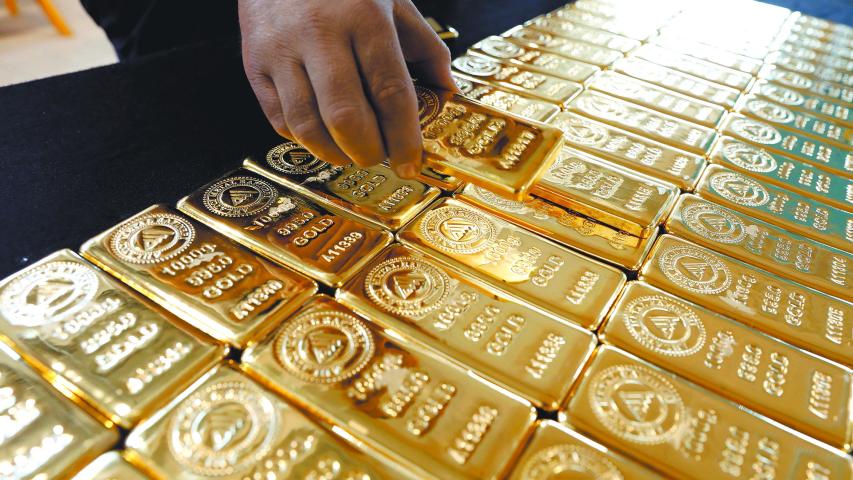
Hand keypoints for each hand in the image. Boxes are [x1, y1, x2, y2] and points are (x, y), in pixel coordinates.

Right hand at [238, 0, 454, 177]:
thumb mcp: (394, 2)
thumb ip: (425, 48)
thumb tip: (445, 93)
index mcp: (364, 18)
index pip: (390, 92)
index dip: (403, 138)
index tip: (410, 164)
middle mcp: (319, 33)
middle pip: (345, 116)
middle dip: (368, 151)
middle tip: (379, 156)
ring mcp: (281, 50)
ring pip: (306, 125)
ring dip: (334, 153)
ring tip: (351, 153)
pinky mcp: (253, 63)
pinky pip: (279, 119)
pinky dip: (304, 138)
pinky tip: (322, 135)